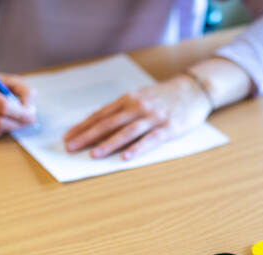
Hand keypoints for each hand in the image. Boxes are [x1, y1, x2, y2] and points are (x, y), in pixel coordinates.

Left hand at [63, 74, 212, 159]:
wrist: (194, 89)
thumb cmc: (165, 96)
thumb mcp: (141, 96)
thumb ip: (122, 108)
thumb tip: (99, 120)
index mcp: (128, 99)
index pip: (100, 114)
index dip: (83, 126)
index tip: (68, 137)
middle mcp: (138, 107)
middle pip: (108, 123)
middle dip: (87, 135)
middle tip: (71, 147)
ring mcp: (153, 117)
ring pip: (126, 132)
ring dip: (108, 143)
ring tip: (93, 154)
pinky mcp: (168, 128)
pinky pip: (150, 140)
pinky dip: (137, 148)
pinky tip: (126, 157)